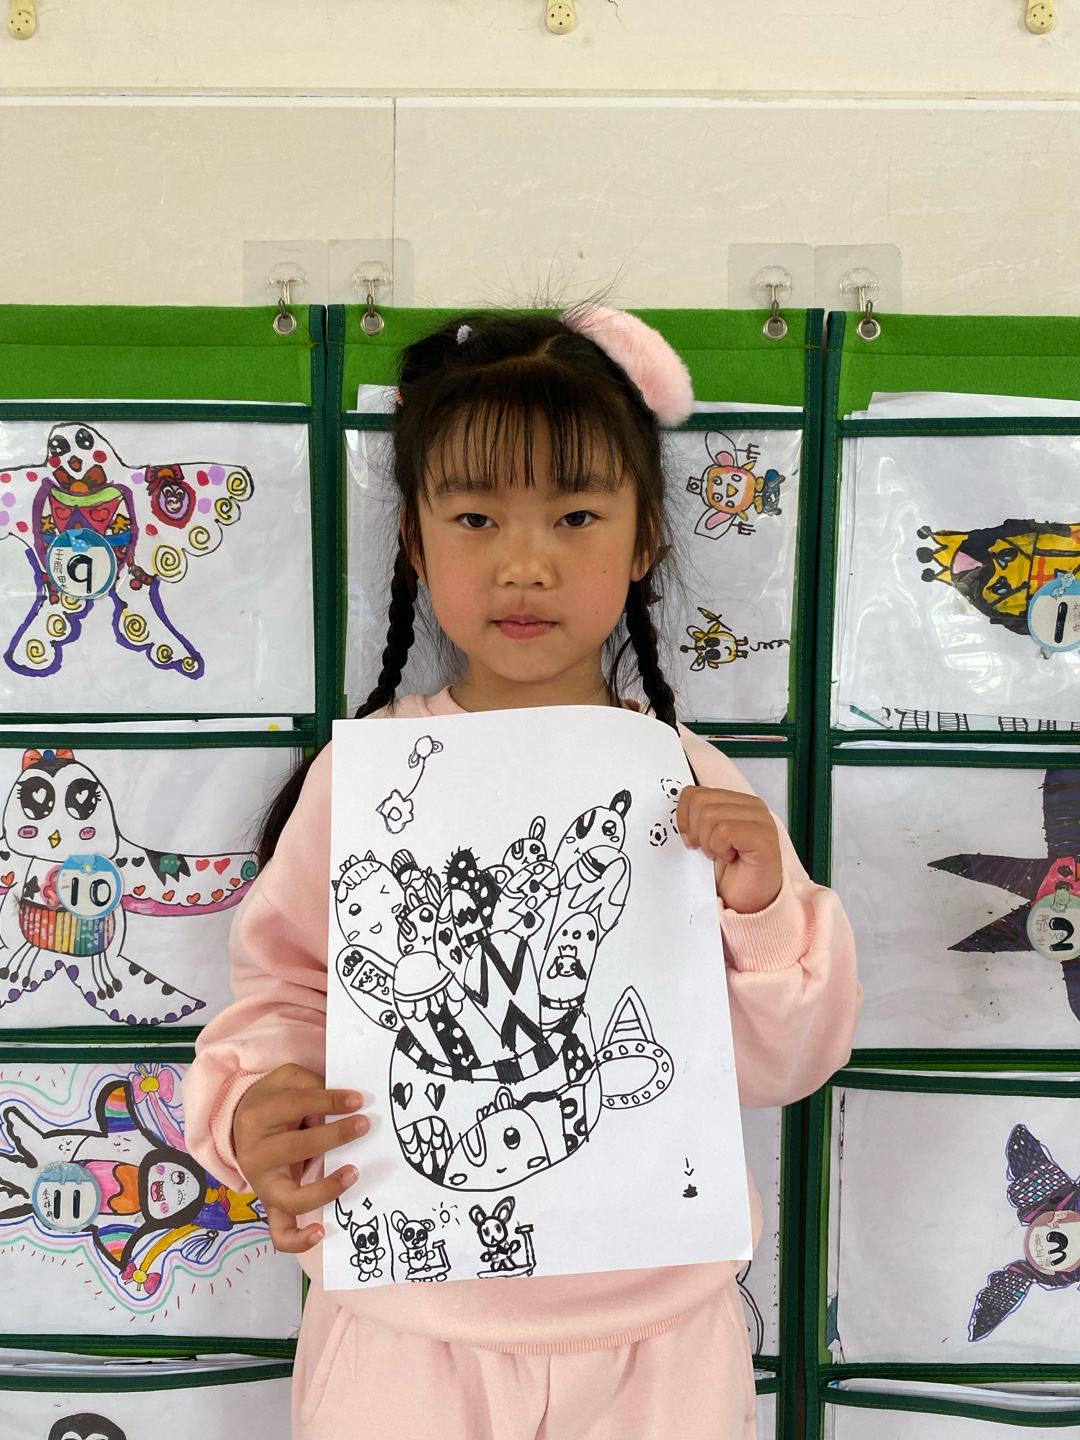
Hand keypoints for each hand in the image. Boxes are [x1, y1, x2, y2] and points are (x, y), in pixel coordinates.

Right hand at [232, 1063, 367, 1253]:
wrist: (239, 1126)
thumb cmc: (271, 1101)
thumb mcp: (285, 1079)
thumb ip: (312, 1082)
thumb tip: (347, 1097)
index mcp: (259, 1117)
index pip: (297, 1105)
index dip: (330, 1101)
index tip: (359, 1100)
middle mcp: (256, 1154)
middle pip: (297, 1147)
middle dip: (335, 1136)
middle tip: (364, 1125)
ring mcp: (262, 1185)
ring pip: (291, 1197)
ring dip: (325, 1188)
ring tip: (354, 1172)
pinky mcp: (270, 1205)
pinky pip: (280, 1232)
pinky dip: (298, 1239)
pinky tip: (321, 1231)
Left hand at [676, 786, 782, 914]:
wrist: (745, 904)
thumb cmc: (726, 873)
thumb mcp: (704, 839)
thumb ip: (695, 818)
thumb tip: (674, 807)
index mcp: (736, 802)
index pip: (694, 793)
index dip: (684, 819)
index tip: (691, 841)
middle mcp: (751, 805)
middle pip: (701, 801)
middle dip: (696, 831)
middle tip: (710, 851)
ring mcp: (761, 820)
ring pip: (711, 814)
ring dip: (709, 843)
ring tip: (722, 855)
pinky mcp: (764, 838)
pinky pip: (725, 830)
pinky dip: (720, 848)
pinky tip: (731, 858)